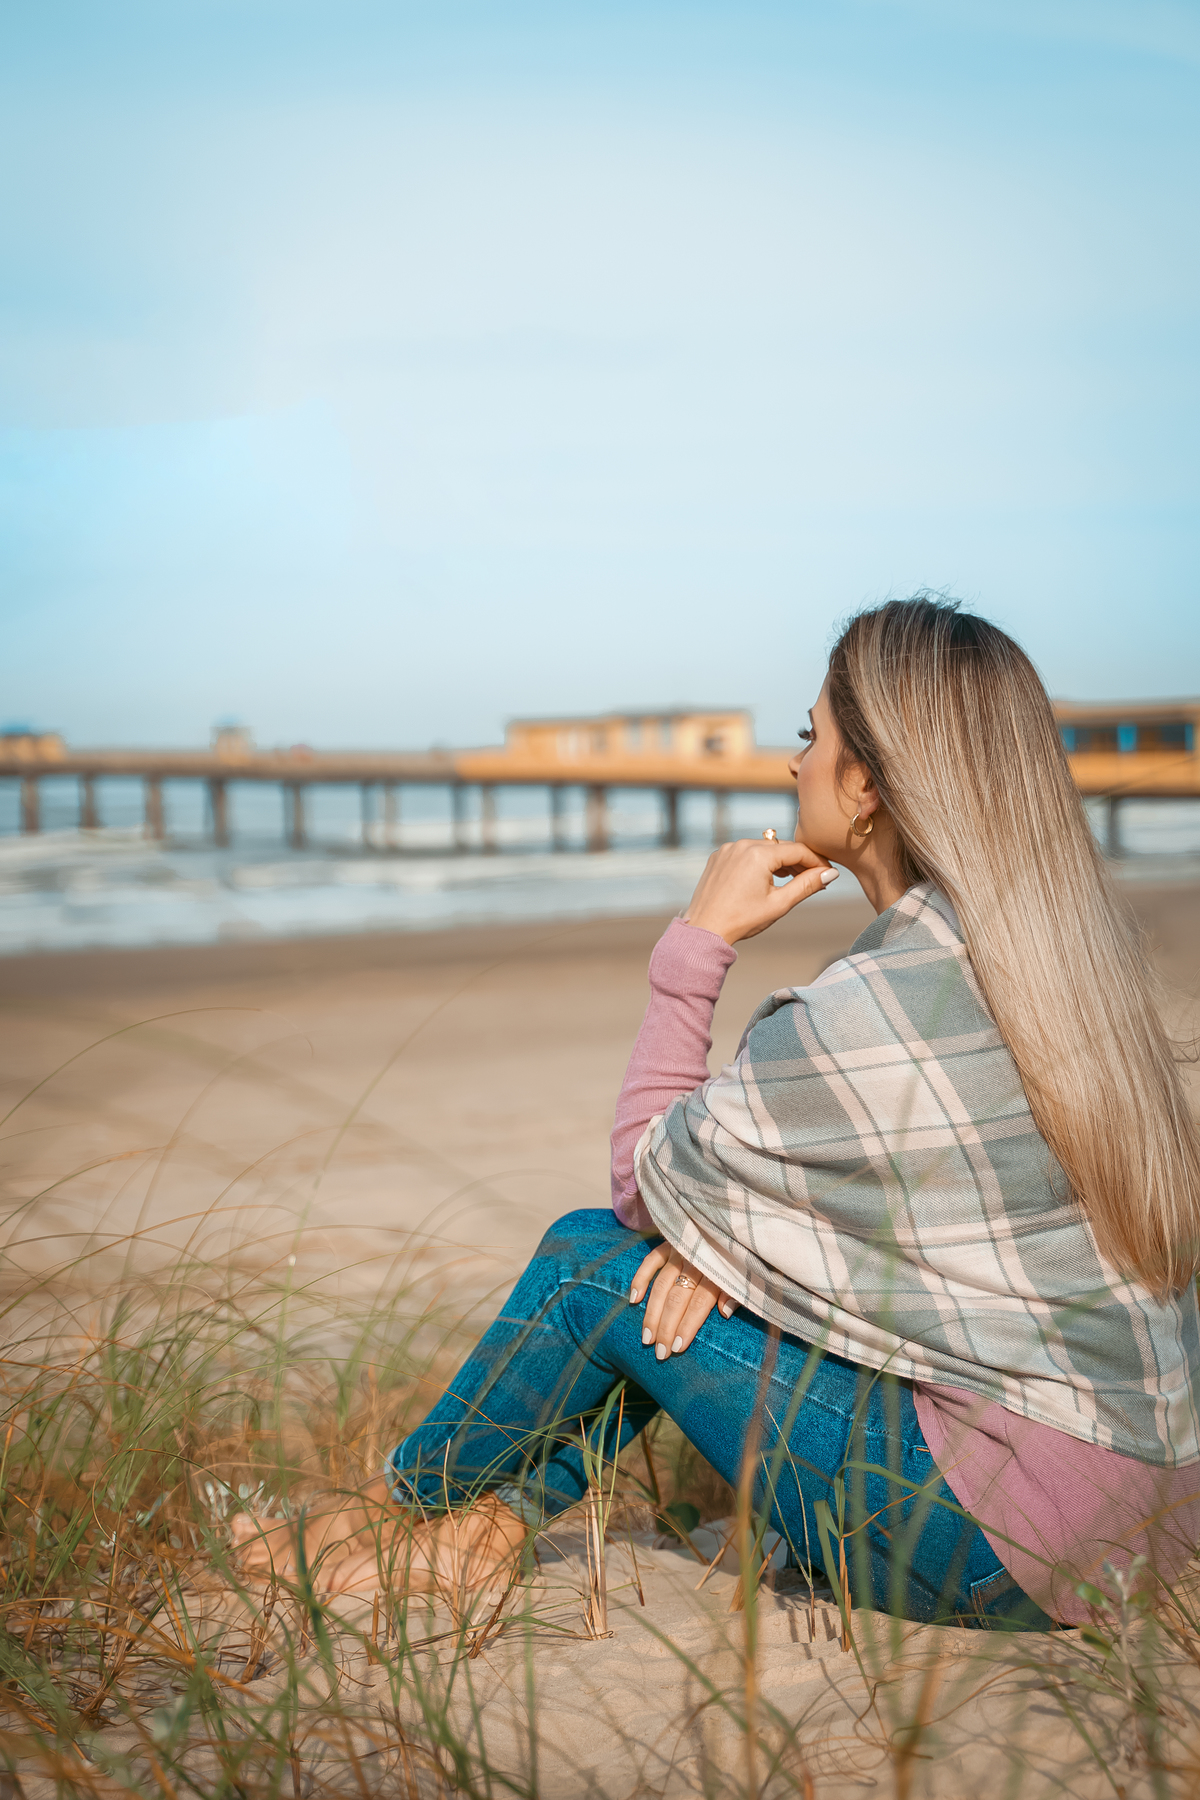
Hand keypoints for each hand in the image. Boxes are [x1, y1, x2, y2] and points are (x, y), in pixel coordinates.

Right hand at [628, 1243, 734, 1357]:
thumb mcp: (745, 1272)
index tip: (677, 1348)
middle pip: (677, 1298)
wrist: (728, 1221)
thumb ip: (735, 1291)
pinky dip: (641, 1279)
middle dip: (667, 1327)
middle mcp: (695, 1260)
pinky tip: (634, 1301)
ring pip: (661, 1285)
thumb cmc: (736, 1255)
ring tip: (646, 1337)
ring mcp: (678, 1250)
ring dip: (652, 1313)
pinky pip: (651, 1261)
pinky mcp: (667, 1242)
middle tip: (660, 1352)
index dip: (688, 1326)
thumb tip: (725, 1313)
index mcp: (716, 1270)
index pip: (699, 1303)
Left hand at [684, 836, 837, 944]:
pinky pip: (745, 853)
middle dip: (799, 862)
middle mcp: (742, 845)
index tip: (828, 874)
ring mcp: (728, 849)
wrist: (705, 929)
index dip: (817, 861)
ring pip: (763, 849)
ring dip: (779, 862)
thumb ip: (807, 885)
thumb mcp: (780, 903)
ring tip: (792, 881)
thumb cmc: (742, 920)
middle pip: (781, 848)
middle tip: (814, 879)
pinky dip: (759, 862)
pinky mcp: (718, 856)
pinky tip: (766, 878)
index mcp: (759, 854)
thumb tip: (831, 873)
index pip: (798, 850)